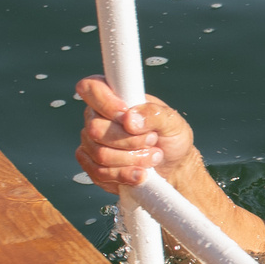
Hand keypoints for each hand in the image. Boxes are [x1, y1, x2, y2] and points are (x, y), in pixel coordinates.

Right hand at [74, 76, 194, 191]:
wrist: (173, 167)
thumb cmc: (171, 138)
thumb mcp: (172, 122)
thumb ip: (154, 114)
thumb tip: (130, 118)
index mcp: (114, 97)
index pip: (91, 88)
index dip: (105, 103)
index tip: (127, 115)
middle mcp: (97, 118)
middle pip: (96, 129)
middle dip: (130, 140)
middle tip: (152, 140)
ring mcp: (92, 143)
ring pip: (100, 154)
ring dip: (132, 159)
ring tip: (153, 156)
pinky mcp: (93, 166)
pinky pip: (99, 173)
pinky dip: (124, 175)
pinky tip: (140, 173)